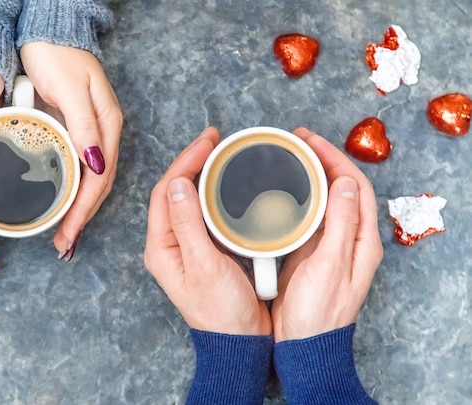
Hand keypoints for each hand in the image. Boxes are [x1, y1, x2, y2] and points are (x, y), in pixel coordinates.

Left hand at [20, 43, 122, 259]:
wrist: (51, 29)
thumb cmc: (57, 54)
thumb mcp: (71, 88)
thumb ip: (84, 125)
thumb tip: (95, 165)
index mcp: (106, 126)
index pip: (99, 179)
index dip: (84, 210)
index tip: (68, 234)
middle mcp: (103, 134)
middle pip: (98, 186)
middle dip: (83, 218)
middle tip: (65, 244)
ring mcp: (93, 133)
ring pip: (91, 181)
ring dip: (79, 209)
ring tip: (65, 233)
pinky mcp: (79, 130)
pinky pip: (81, 169)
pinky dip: (74, 191)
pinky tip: (64, 201)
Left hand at [145, 127, 271, 335]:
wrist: (238, 342)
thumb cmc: (221, 312)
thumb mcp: (204, 265)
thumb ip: (189, 224)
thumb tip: (179, 184)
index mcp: (162, 247)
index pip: (165, 192)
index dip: (184, 162)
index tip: (207, 142)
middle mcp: (170, 244)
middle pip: (174, 191)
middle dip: (192, 162)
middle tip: (214, 140)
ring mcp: (187, 246)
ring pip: (189, 200)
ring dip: (202, 175)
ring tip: (220, 154)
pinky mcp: (205, 250)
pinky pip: (205, 213)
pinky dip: (215, 194)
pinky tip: (228, 184)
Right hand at [271, 127, 382, 341]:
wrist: (303, 344)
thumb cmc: (319, 312)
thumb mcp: (331, 265)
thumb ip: (340, 223)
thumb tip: (345, 183)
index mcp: (360, 241)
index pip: (355, 186)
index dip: (336, 159)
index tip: (310, 141)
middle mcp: (347, 239)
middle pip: (340, 188)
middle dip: (322, 160)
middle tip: (296, 142)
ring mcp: (327, 245)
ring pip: (323, 200)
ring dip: (309, 176)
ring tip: (288, 158)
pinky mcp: (308, 252)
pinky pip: (306, 216)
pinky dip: (295, 197)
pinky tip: (280, 191)